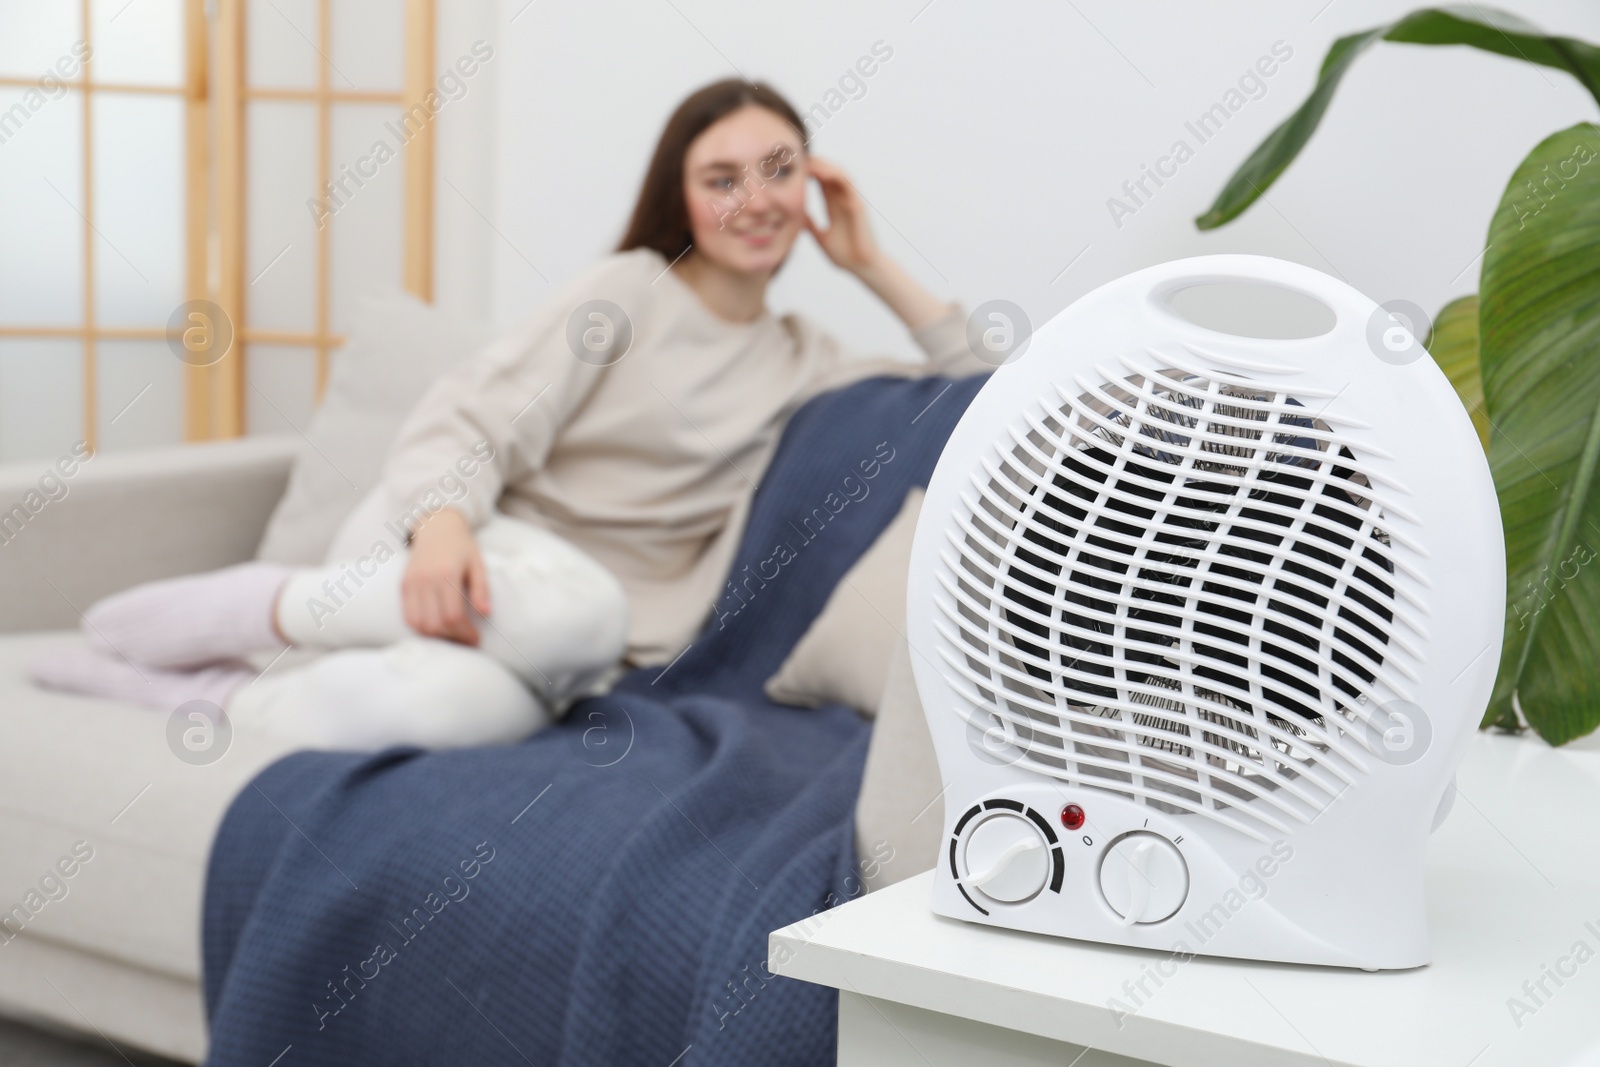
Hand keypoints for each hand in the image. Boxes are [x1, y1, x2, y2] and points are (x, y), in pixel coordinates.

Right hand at [402, 507, 490, 645]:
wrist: (436, 527)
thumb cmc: (462, 547)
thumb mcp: (478, 564)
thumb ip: (482, 588)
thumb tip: (486, 613)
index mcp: (447, 574)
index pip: (453, 615)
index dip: (465, 633)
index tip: (476, 639)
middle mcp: (426, 579)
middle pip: (435, 623)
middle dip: (453, 638)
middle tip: (466, 640)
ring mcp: (412, 583)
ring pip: (418, 623)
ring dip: (435, 636)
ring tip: (452, 636)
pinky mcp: (403, 585)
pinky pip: (408, 616)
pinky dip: (420, 628)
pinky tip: (436, 628)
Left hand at [804, 157, 883, 277]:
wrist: (862, 267)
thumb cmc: (846, 255)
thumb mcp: (821, 237)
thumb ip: (810, 225)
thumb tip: (794, 217)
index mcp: (835, 205)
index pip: (821, 181)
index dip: (807, 171)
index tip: (790, 167)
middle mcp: (844, 199)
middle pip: (829, 173)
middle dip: (814, 162)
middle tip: (795, 156)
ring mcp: (852, 200)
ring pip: (838, 174)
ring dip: (823, 164)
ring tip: (806, 159)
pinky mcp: (859, 205)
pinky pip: (848, 184)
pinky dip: (834, 175)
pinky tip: (820, 171)